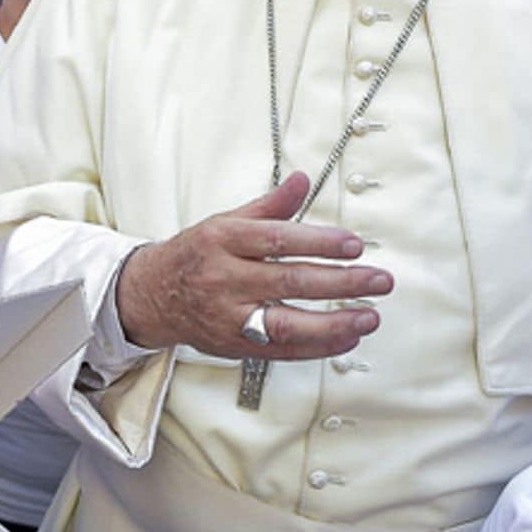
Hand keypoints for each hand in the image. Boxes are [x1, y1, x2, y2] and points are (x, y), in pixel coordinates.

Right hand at [115, 174, 392, 358]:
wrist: (152, 297)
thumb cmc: (195, 256)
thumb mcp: (224, 222)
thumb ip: (269, 206)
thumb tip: (302, 179)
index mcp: (223, 240)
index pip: (278, 240)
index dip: (319, 242)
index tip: (355, 245)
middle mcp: (225, 279)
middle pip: (289, 281)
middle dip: (340, 283)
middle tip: (379, 280)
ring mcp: (229, 317)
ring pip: (286, 324)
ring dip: (333, 324)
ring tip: (369, 317)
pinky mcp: (235, 346)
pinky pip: (281, 351)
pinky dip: (317, 347)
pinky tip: (346, 338)